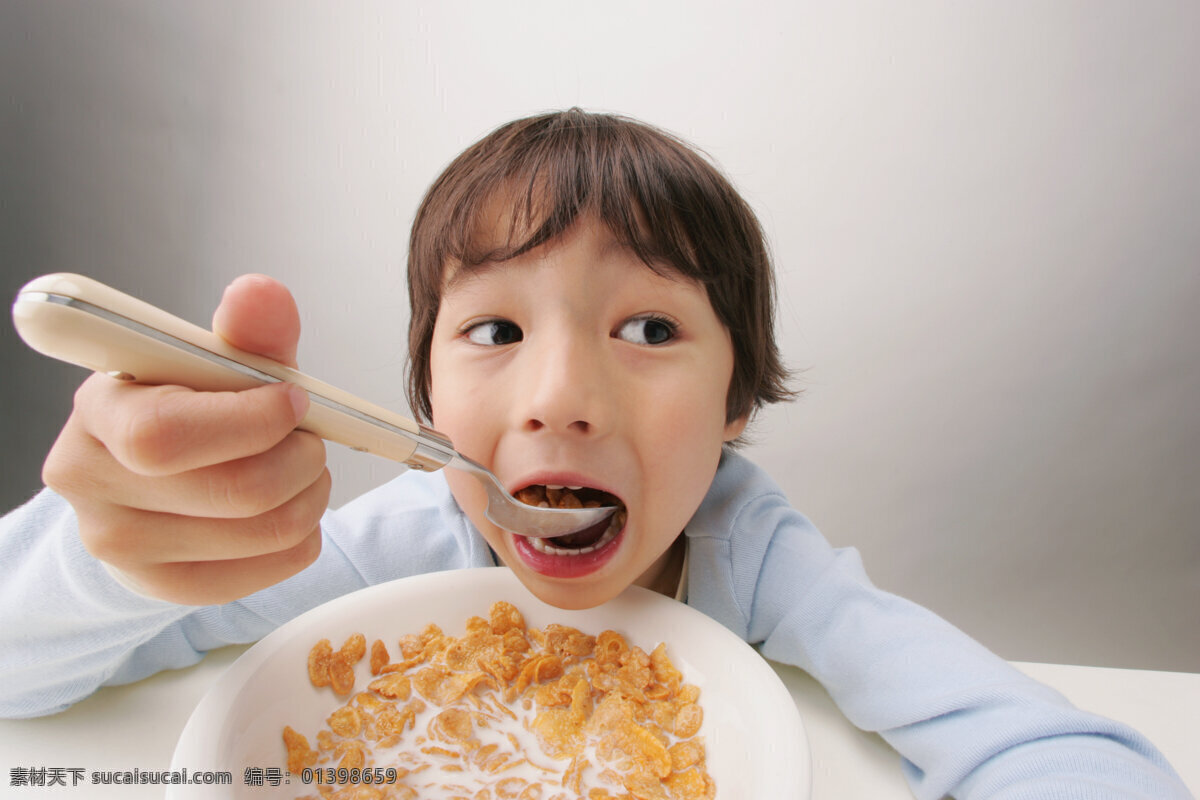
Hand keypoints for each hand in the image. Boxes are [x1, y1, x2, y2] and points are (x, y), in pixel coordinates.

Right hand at [42, 275, 330, 603]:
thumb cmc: (188, 411)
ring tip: (303, 467)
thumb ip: (247, 332)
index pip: (166, 434)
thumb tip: (261, 294)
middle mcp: (93, 485)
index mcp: (101, 413)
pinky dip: (306, 533)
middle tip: (311, 436)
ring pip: (267, 531)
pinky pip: (276, 567)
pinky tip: (290, 506)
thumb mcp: (213, 363)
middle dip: (301, 457)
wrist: (142, 483)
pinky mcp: (166, 588)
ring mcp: (123, 547)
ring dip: (312, 493)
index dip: (251, 420)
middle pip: (236, 490)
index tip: (292, 397)